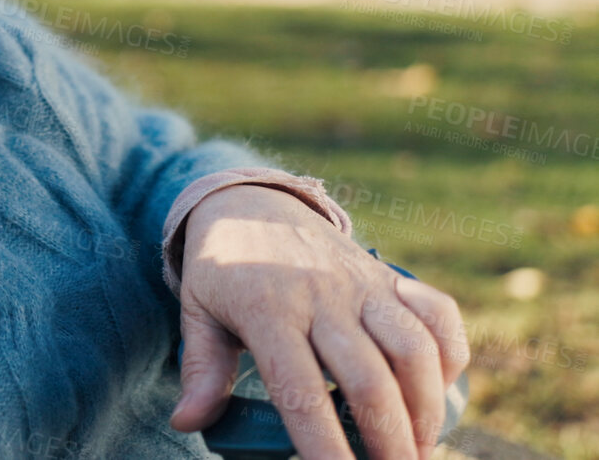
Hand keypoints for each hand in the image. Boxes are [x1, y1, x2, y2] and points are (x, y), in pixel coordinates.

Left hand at [170, 185, 468, 459]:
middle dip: (389, 440)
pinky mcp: (389, 274)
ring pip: (413, 348)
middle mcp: (321, 296)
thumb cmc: (223, 269)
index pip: (300, 389)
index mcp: (268, 311)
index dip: (323, 441)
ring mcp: (362, 283)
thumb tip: (186, 422)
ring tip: (419, 447)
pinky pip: (437, 312)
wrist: (249, 202)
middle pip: (369, 379)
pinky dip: (451, 353)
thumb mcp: (197, 312)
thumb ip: (201, 369)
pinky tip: (439, 390)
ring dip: (425, 407)